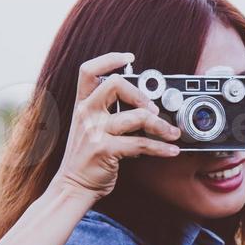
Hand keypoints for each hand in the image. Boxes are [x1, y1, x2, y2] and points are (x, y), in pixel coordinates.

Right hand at [50, 52, 181, 199]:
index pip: (88, 71)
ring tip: (172, 132)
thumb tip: (143, 103)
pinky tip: (170, 150)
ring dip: (161, 125)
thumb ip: (107, 112)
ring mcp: (94, 131)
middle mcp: (86, 113)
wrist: (72, 186)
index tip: (129, 58)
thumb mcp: (89, 128)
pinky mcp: (104, 150)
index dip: (109, 59)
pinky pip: (141, 144)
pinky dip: (161, 148)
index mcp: (82, 105)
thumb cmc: (86, 157)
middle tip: (154, 109)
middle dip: (141, 94)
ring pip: (137, 116)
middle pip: (115, 84)